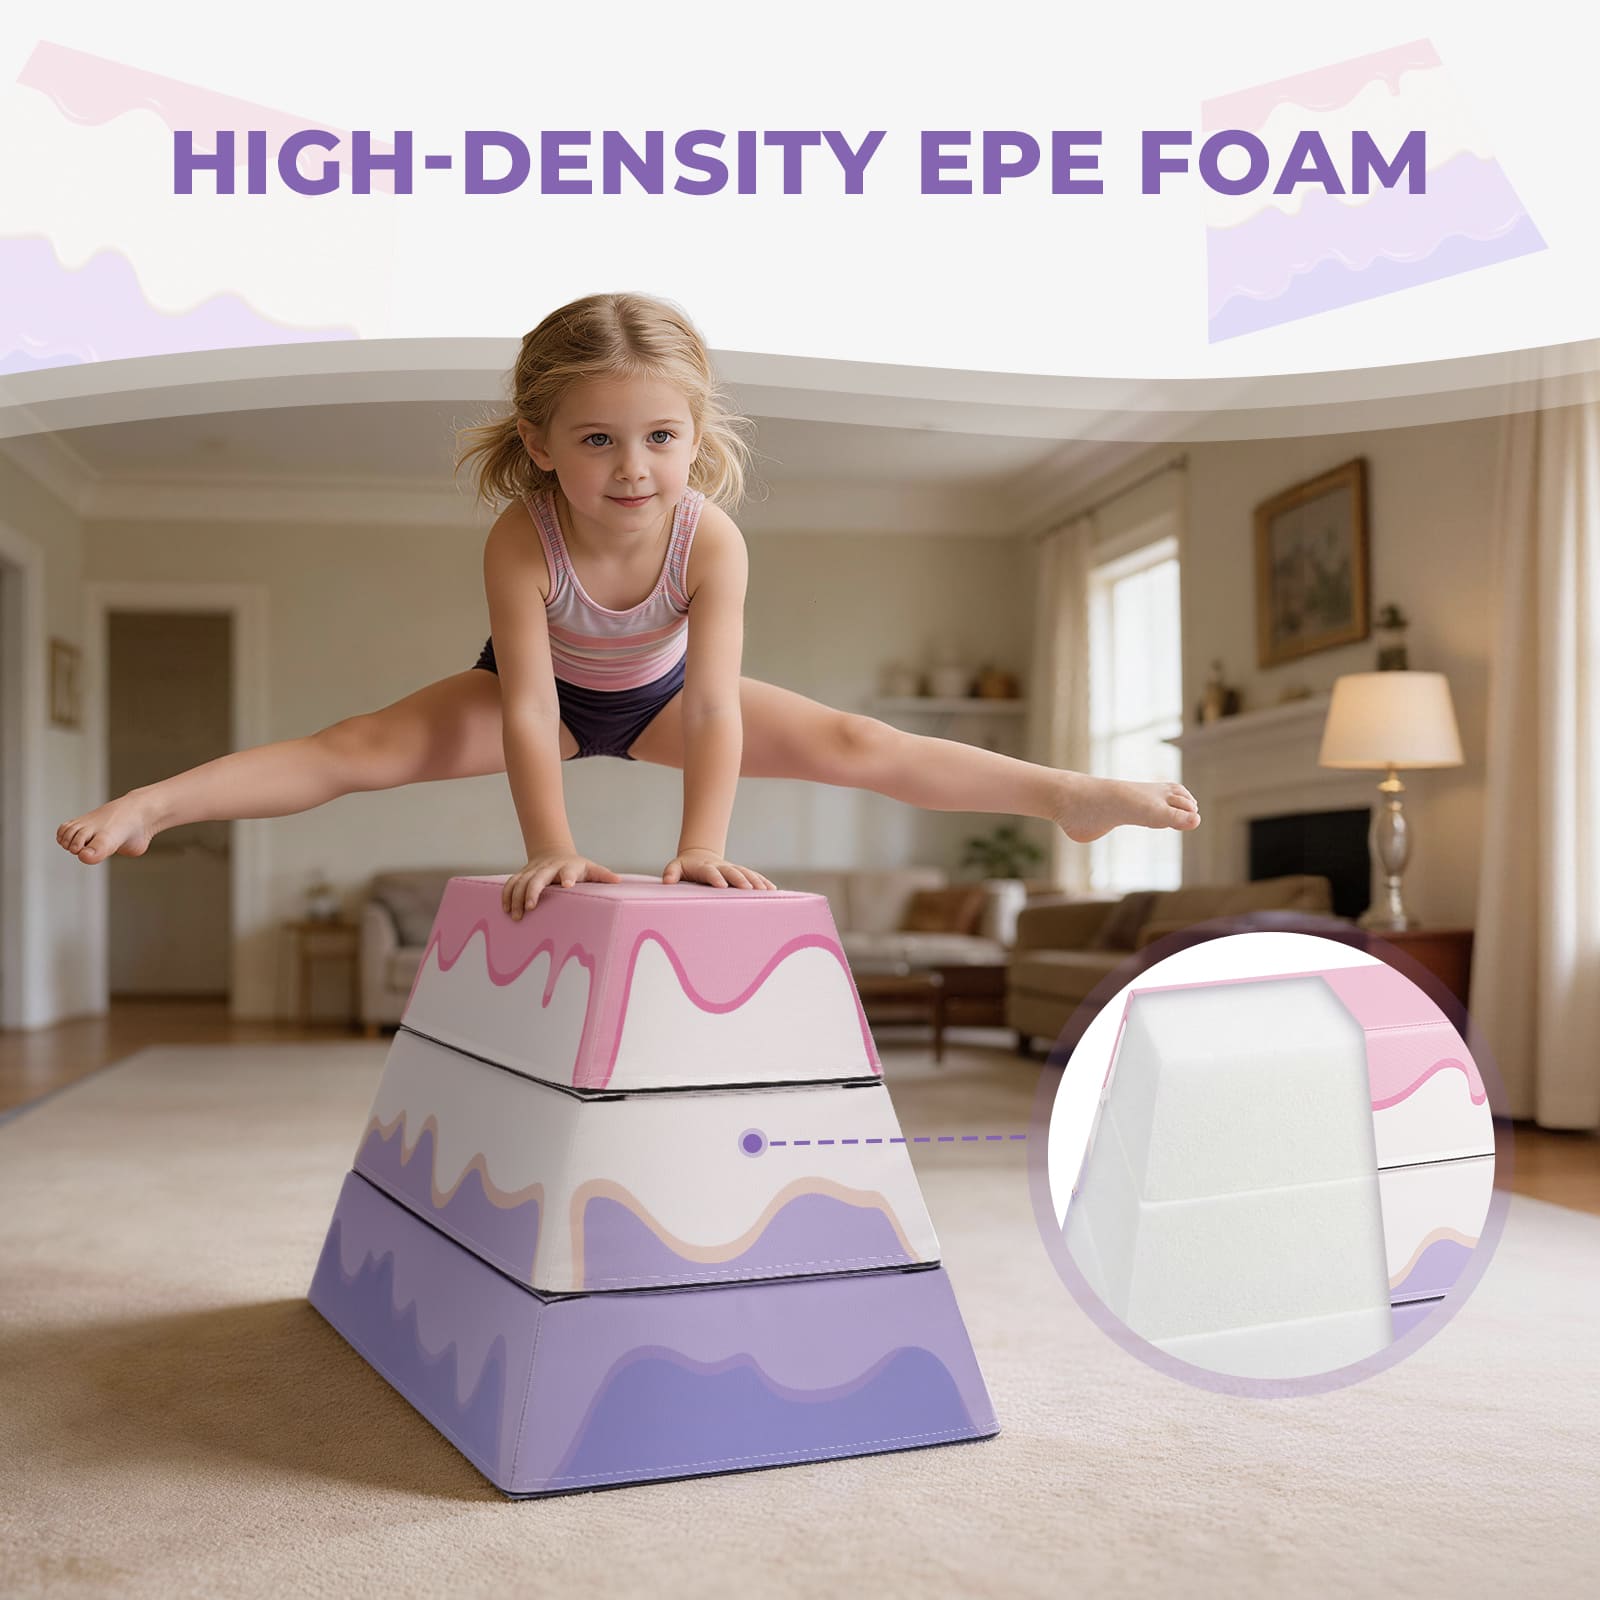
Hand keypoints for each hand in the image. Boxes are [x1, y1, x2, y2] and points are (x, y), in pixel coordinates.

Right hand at [502, 852, 621, 919]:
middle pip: (538, 877)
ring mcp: (533, 870)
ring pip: (521, 881)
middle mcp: (548, 867)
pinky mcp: (522, 874)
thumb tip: (619, 881)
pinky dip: (506, 895)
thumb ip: (603, 875)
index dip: (567, 877)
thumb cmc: (577, 867)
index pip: (568, 871)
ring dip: (516, 897)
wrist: (554, 852)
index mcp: (568, 867)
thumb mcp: (591, 869)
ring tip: (517, 916)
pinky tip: (506, 909)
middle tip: (531, 908)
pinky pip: (511, 883)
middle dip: (533, 891)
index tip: (566, 885)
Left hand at [662, 848, 776, 890]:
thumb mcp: (676, 866)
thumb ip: (671, 872)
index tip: (722, 886)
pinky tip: (773, 891)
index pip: (710, 872)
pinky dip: (763, 883)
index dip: (716, 878)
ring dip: (757, 882)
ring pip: (747, 873)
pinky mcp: (741, 873)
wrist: (700, 855)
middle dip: (741, 880)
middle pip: (733, 872)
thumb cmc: (686, 866)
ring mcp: (733, 869)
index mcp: (705, 867)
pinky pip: (754, 877)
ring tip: (766, 891)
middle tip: (749, 889)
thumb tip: (667, 881)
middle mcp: (722, 867)